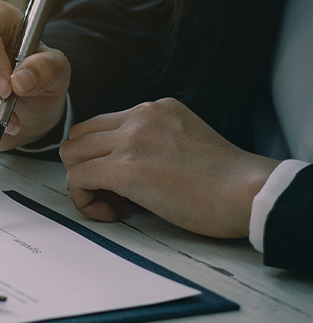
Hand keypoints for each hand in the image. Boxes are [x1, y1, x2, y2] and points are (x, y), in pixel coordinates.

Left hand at [60, 97, 279, 237]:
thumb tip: (118, 169)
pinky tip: (112, 213)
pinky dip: (84, 200)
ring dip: (83, 183)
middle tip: (115, 197)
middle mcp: (140, 116)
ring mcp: (131, 139)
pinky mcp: (125, 167)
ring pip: (71, 155)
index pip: (102, 126)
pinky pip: (77, 179)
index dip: (102, 157)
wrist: (251, 193)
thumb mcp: (184, 142)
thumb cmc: (226, 182)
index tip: (123, 184)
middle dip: (86, 167)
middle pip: (80, 137)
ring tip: (115, 206)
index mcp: (156, 109)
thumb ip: (151, 144)